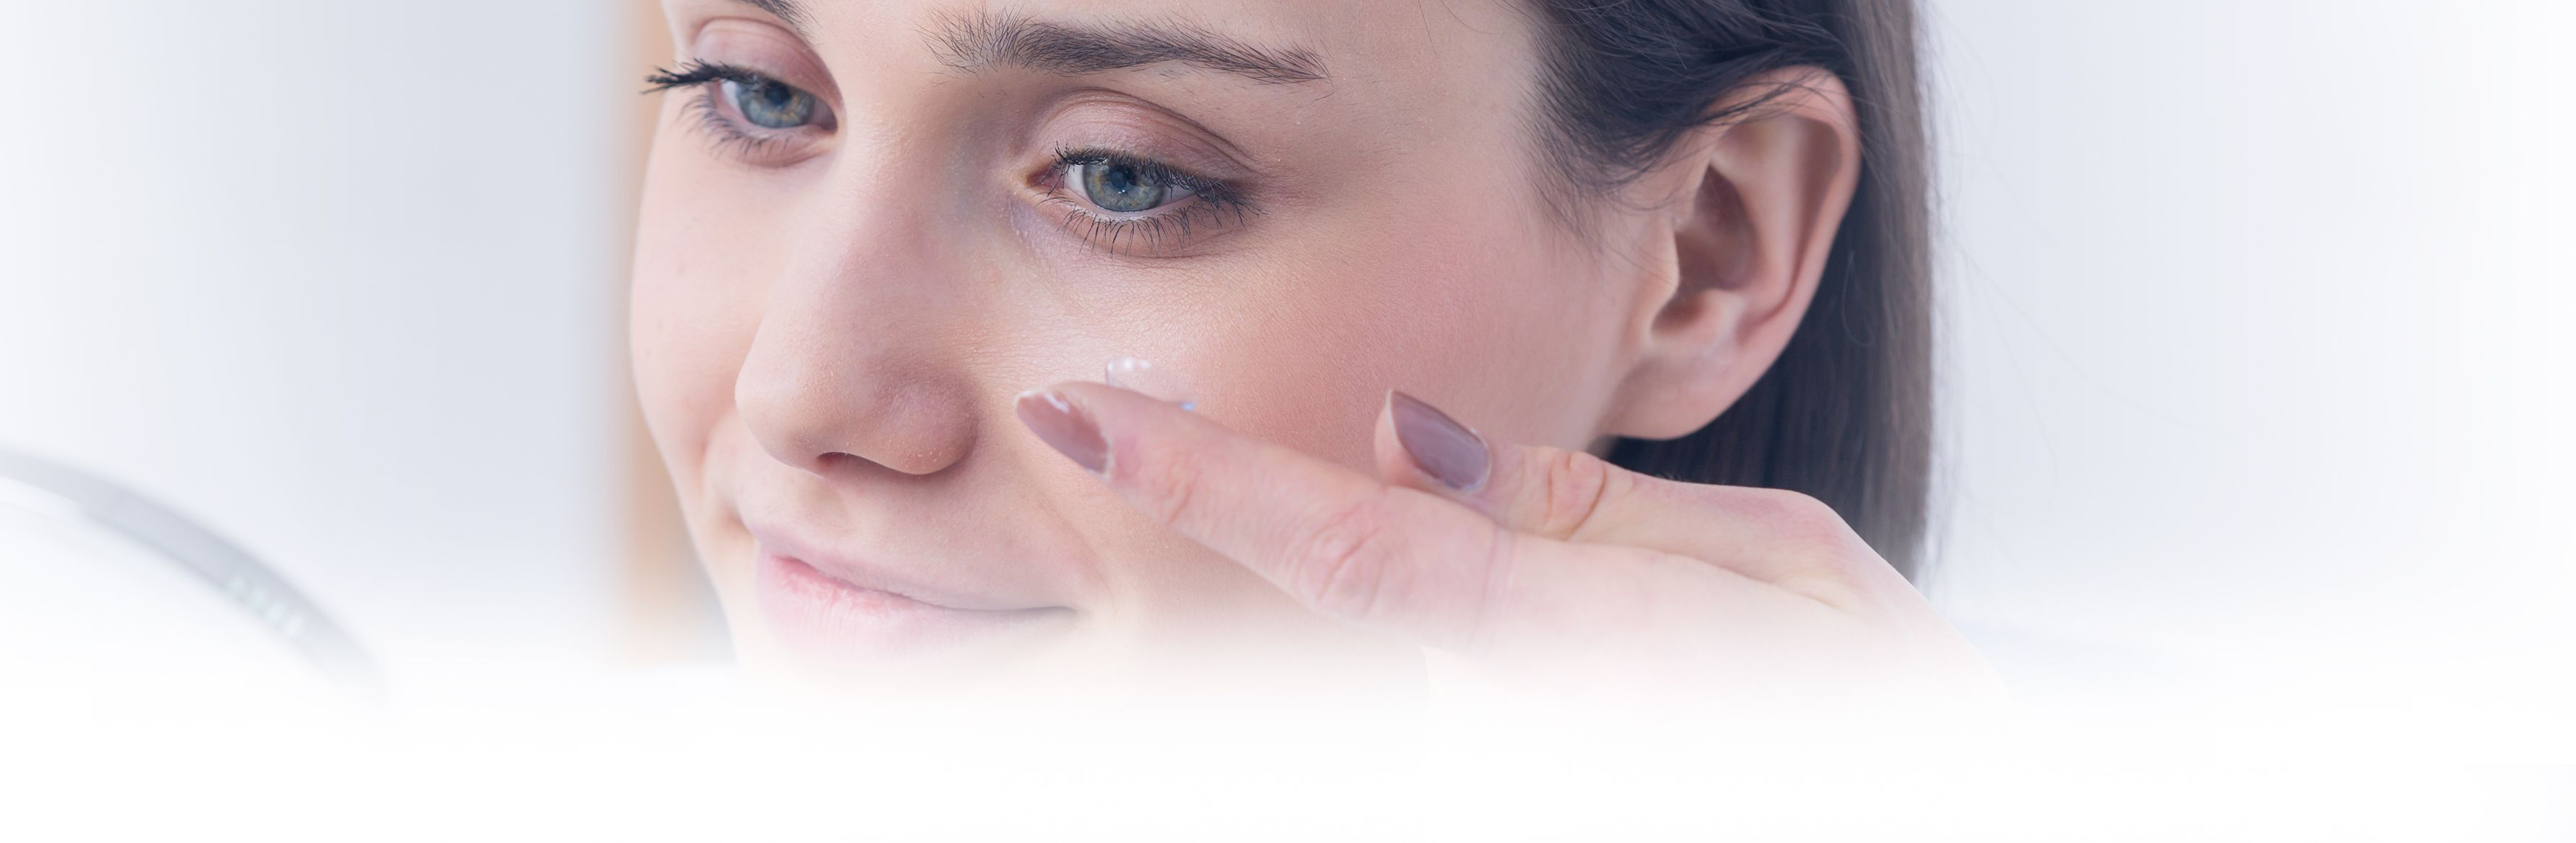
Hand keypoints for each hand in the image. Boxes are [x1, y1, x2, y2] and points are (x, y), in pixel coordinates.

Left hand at [1016, 383, 2000, 701]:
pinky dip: (1502, 665)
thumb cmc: (1888, 718)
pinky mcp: (1505, 780)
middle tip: (1496, 558)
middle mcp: (1517, 719)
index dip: (1208, 477)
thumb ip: (1583, 507)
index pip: (1354, 542)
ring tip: (1654, 656)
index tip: (1087, 418)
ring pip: (1433, 649)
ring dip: (1484, 623)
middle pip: (1377, 596)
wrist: (1935, 807)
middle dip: (1383, 542)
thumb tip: (1415, 439)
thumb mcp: (1792, 565)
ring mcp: (1509, 760)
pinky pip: (1470, 695)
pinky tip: (1633, 688)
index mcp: (1580, 638)